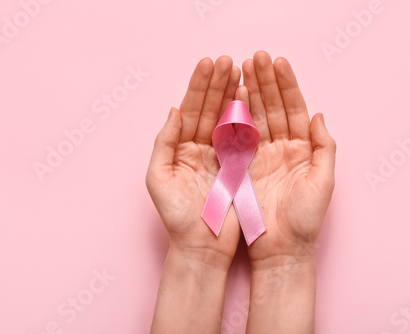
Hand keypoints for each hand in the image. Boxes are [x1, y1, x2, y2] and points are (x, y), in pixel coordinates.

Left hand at [146, 56, 241, 269]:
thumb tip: (174, 110)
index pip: (191, 109)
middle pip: (210, 108)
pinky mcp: (238, 167)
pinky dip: (247, 118)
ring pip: (227, 118)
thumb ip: (163, 142)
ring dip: (233, 94)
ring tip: (242, 70)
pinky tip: (251, 98)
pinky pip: (243, 138)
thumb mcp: (158, 179)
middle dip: (219, 83)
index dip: (200, 86)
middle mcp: (200, 147)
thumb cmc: (176, 217)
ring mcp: (220, 156)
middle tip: (229, 60)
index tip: (210, 63)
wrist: (202, 247)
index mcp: (180, 147)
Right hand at [243, 51, 335, 268]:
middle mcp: (282, 147)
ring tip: (242, 68)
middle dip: (265, 81)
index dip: (287, 85)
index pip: (294, 109)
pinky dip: (235, 117)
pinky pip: (238, 138)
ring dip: (249, 92)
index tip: (278, 62)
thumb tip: (319, 115)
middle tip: (256, 56)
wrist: (281, 249)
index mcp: (303, 148)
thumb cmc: (306, 219)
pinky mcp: (242, 167)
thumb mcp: (324, 181)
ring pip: (255, 117)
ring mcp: (260, 155)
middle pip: (273, 107)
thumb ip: (325, 146)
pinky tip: (233, 97)